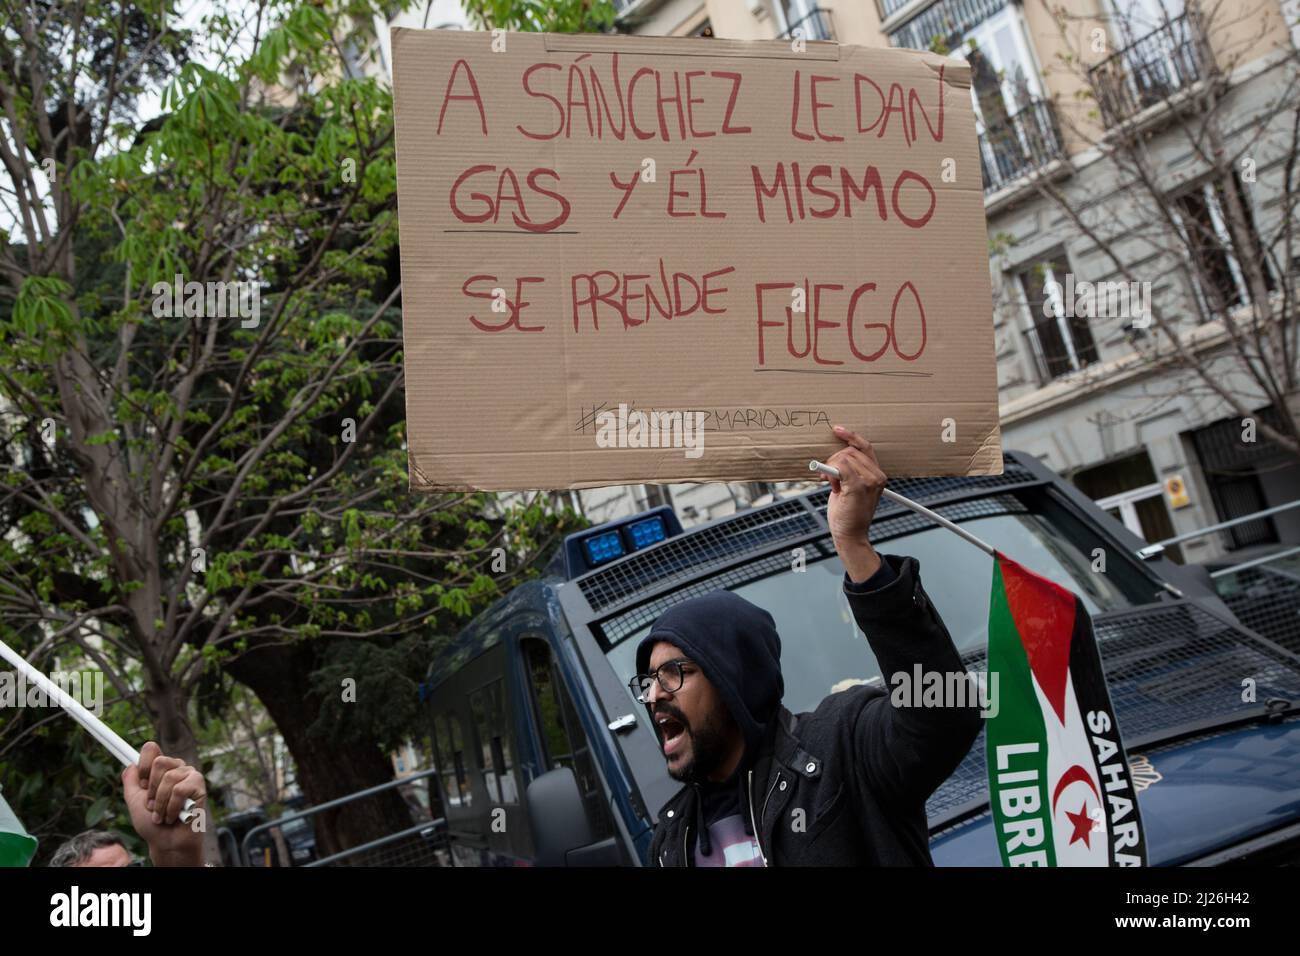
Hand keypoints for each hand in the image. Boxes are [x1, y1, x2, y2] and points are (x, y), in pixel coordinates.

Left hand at [122, 741, 205, 865]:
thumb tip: (129, 764)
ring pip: (169, 778)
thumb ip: (130, 782)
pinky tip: (175, 816)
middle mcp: (176, 767)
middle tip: (153, 806)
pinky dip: (172, 807)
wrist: (167, 842)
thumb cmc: (152, 825)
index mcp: (160, 769)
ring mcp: (189, 775)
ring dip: (161, 803)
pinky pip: (180, 789)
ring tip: (163, 815)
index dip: (143, 764)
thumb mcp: (134, 802)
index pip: (151, 749)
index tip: (141, 783)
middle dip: (152, 790)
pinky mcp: (199, 785)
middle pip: (159, 762)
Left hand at [823, 424, 886, 581]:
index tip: (837, 430)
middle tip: (827, 478)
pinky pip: (840, 467)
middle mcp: (877, 476)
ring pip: (843, 458)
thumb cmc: (848, 514)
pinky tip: (832, 486)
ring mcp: (870, 480)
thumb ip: (848, 471)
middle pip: (850, 451)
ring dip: (831, 469)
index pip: (865, 447)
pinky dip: (831, 474)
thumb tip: (835, 457)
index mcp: (878, 475)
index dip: (851, 436)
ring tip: (832, 485)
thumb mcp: (849, 488)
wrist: (850, 535)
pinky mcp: (858, 486)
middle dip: (833, 461)